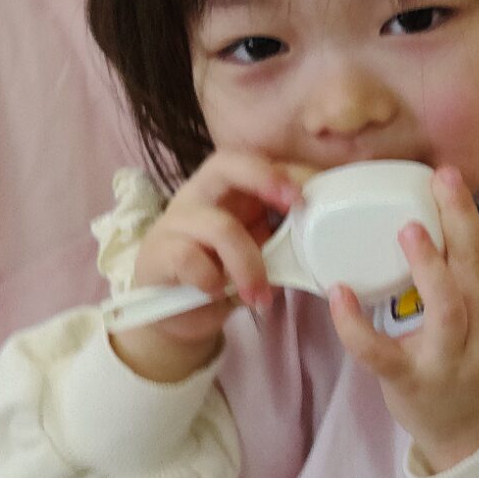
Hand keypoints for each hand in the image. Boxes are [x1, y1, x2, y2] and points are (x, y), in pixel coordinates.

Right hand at [112, 150, 313, 383]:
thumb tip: (321, 233)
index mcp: (227, 189)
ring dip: (248, 265)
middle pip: (226, 164)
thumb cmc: (222, 274)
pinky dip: (211, 279)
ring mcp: (175, 222)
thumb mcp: (257, 252)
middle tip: (295, 204)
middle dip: (265, 178)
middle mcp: (199, 195)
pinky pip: (190, 259)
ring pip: (220, 227)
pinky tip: (218, 294)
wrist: (177, 315)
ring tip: (260, 296)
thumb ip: (280, 237)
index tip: (310, 195)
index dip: (284, 172)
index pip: (253, 161)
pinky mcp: (157, 253)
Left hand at [330, 165, 478, 471]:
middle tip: (443, 180)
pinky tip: (340, 292)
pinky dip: (357, 324)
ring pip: (448, 310)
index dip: (477, 223)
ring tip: (409, 229)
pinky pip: (381, 353)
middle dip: (462, 224)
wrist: (476, 441)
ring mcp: (448, 363)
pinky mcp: (409, 382)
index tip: (451, 187)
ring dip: (430, 266)